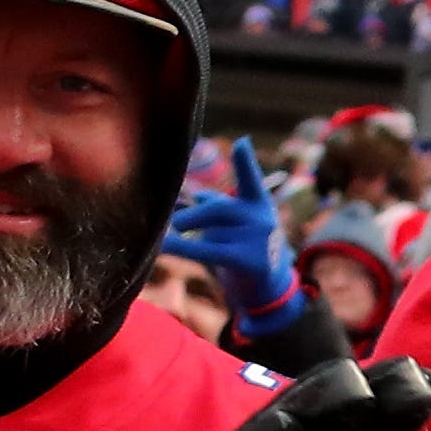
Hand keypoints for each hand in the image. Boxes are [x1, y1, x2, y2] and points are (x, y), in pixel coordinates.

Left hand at [164, 139, 293, 331]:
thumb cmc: (245, 248)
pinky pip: (206, 251)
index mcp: (259, 204)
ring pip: (211, 233)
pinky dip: (181, 248)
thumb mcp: (237, 224)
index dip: (245, 161)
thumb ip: (218, 206)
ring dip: (190, 239)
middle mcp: (263, 219)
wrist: (268, 288)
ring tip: (177, 243)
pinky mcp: (249, 261)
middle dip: (194, 217)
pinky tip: (163, 245)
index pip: (251, 179)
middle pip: (219, 209)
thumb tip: (197, 193)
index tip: (241, 142)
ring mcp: (259, 240)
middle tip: (174, 225)